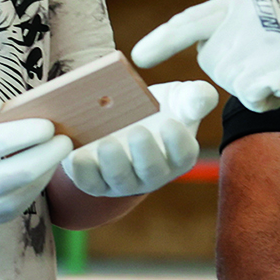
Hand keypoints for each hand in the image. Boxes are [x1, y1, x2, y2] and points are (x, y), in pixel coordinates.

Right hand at [0, 84, 72, 224]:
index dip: (21, 136)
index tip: (49, 124)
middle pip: (4, 179)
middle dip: (42, 160)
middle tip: (65, 140)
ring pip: (10, 201)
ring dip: (40, 178)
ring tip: (57, 154)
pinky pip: (6, 211)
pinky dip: (29, 193)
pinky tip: (41, 171)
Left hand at [62, 81, 218, 196]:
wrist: (118, 118)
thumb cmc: (154, 109)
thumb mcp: (177, 98)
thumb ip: (194, 97)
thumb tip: (202, 96)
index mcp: (176, 155)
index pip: (183, 155)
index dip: (178, 142)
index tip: (170, 123)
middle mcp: (151, 174)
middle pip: (151, 171)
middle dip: (145, 153)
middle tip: (138, 130)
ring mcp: (122, 180)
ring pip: (119, 180)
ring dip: (113, 164)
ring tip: (107, 142)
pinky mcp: (95, 181)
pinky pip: (88, 183)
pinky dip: (82, 171)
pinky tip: (77, 154)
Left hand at [130, 0, 279, 112]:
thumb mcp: (266, 22)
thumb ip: (231, 29)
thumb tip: (197, 45)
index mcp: (244, 1)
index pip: (191, 21)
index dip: (162, 40)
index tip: (136, 56)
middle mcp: (250, 16)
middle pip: (211, 62)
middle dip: (235, 74)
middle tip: (272, 64)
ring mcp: (266, 40)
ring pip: (233, 83)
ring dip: (255, 89)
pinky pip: (254, 96)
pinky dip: (269, 100)